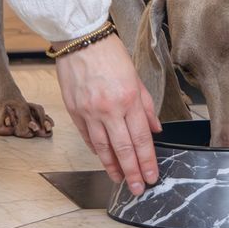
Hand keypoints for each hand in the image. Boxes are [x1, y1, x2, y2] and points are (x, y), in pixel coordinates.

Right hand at [54, 32, 160, 193]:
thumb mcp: (135, 76)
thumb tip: (154, 128)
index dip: (147, 161)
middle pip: (123, 149)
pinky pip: (86, 136)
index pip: (141, 139)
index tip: (152, 176)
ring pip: (102, 148)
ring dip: (112, 166)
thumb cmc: (109, 53)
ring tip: (120, 179)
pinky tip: (102, 158)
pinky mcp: (74, 109)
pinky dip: (95, 149)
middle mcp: (109, 108)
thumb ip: (146, 105)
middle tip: (138, 188)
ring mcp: (89, 111)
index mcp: (128, 98)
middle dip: (132, 172)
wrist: (80, 39)